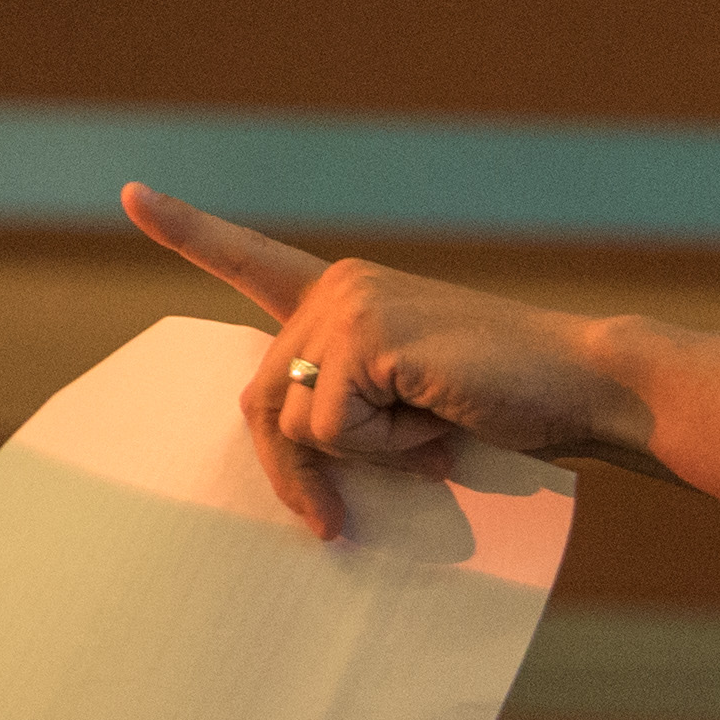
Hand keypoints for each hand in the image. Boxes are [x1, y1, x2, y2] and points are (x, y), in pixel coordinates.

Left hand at [123, 183, 652, 540]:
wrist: (586, 383)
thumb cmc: (514, 404)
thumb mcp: (414, 401)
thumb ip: (351, 405)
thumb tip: (298, 465)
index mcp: (349, 294)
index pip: (253, 260)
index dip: (190, 231)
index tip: (132, 194)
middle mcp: (339, 288)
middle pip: (264, 397)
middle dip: (295, 472)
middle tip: (330, 525)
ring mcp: (351, 308)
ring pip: (300, 421)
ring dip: (365, 458)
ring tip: (436, 438)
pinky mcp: (369, 339)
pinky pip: (335, 429)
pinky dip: (388, 452)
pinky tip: (442, 426)